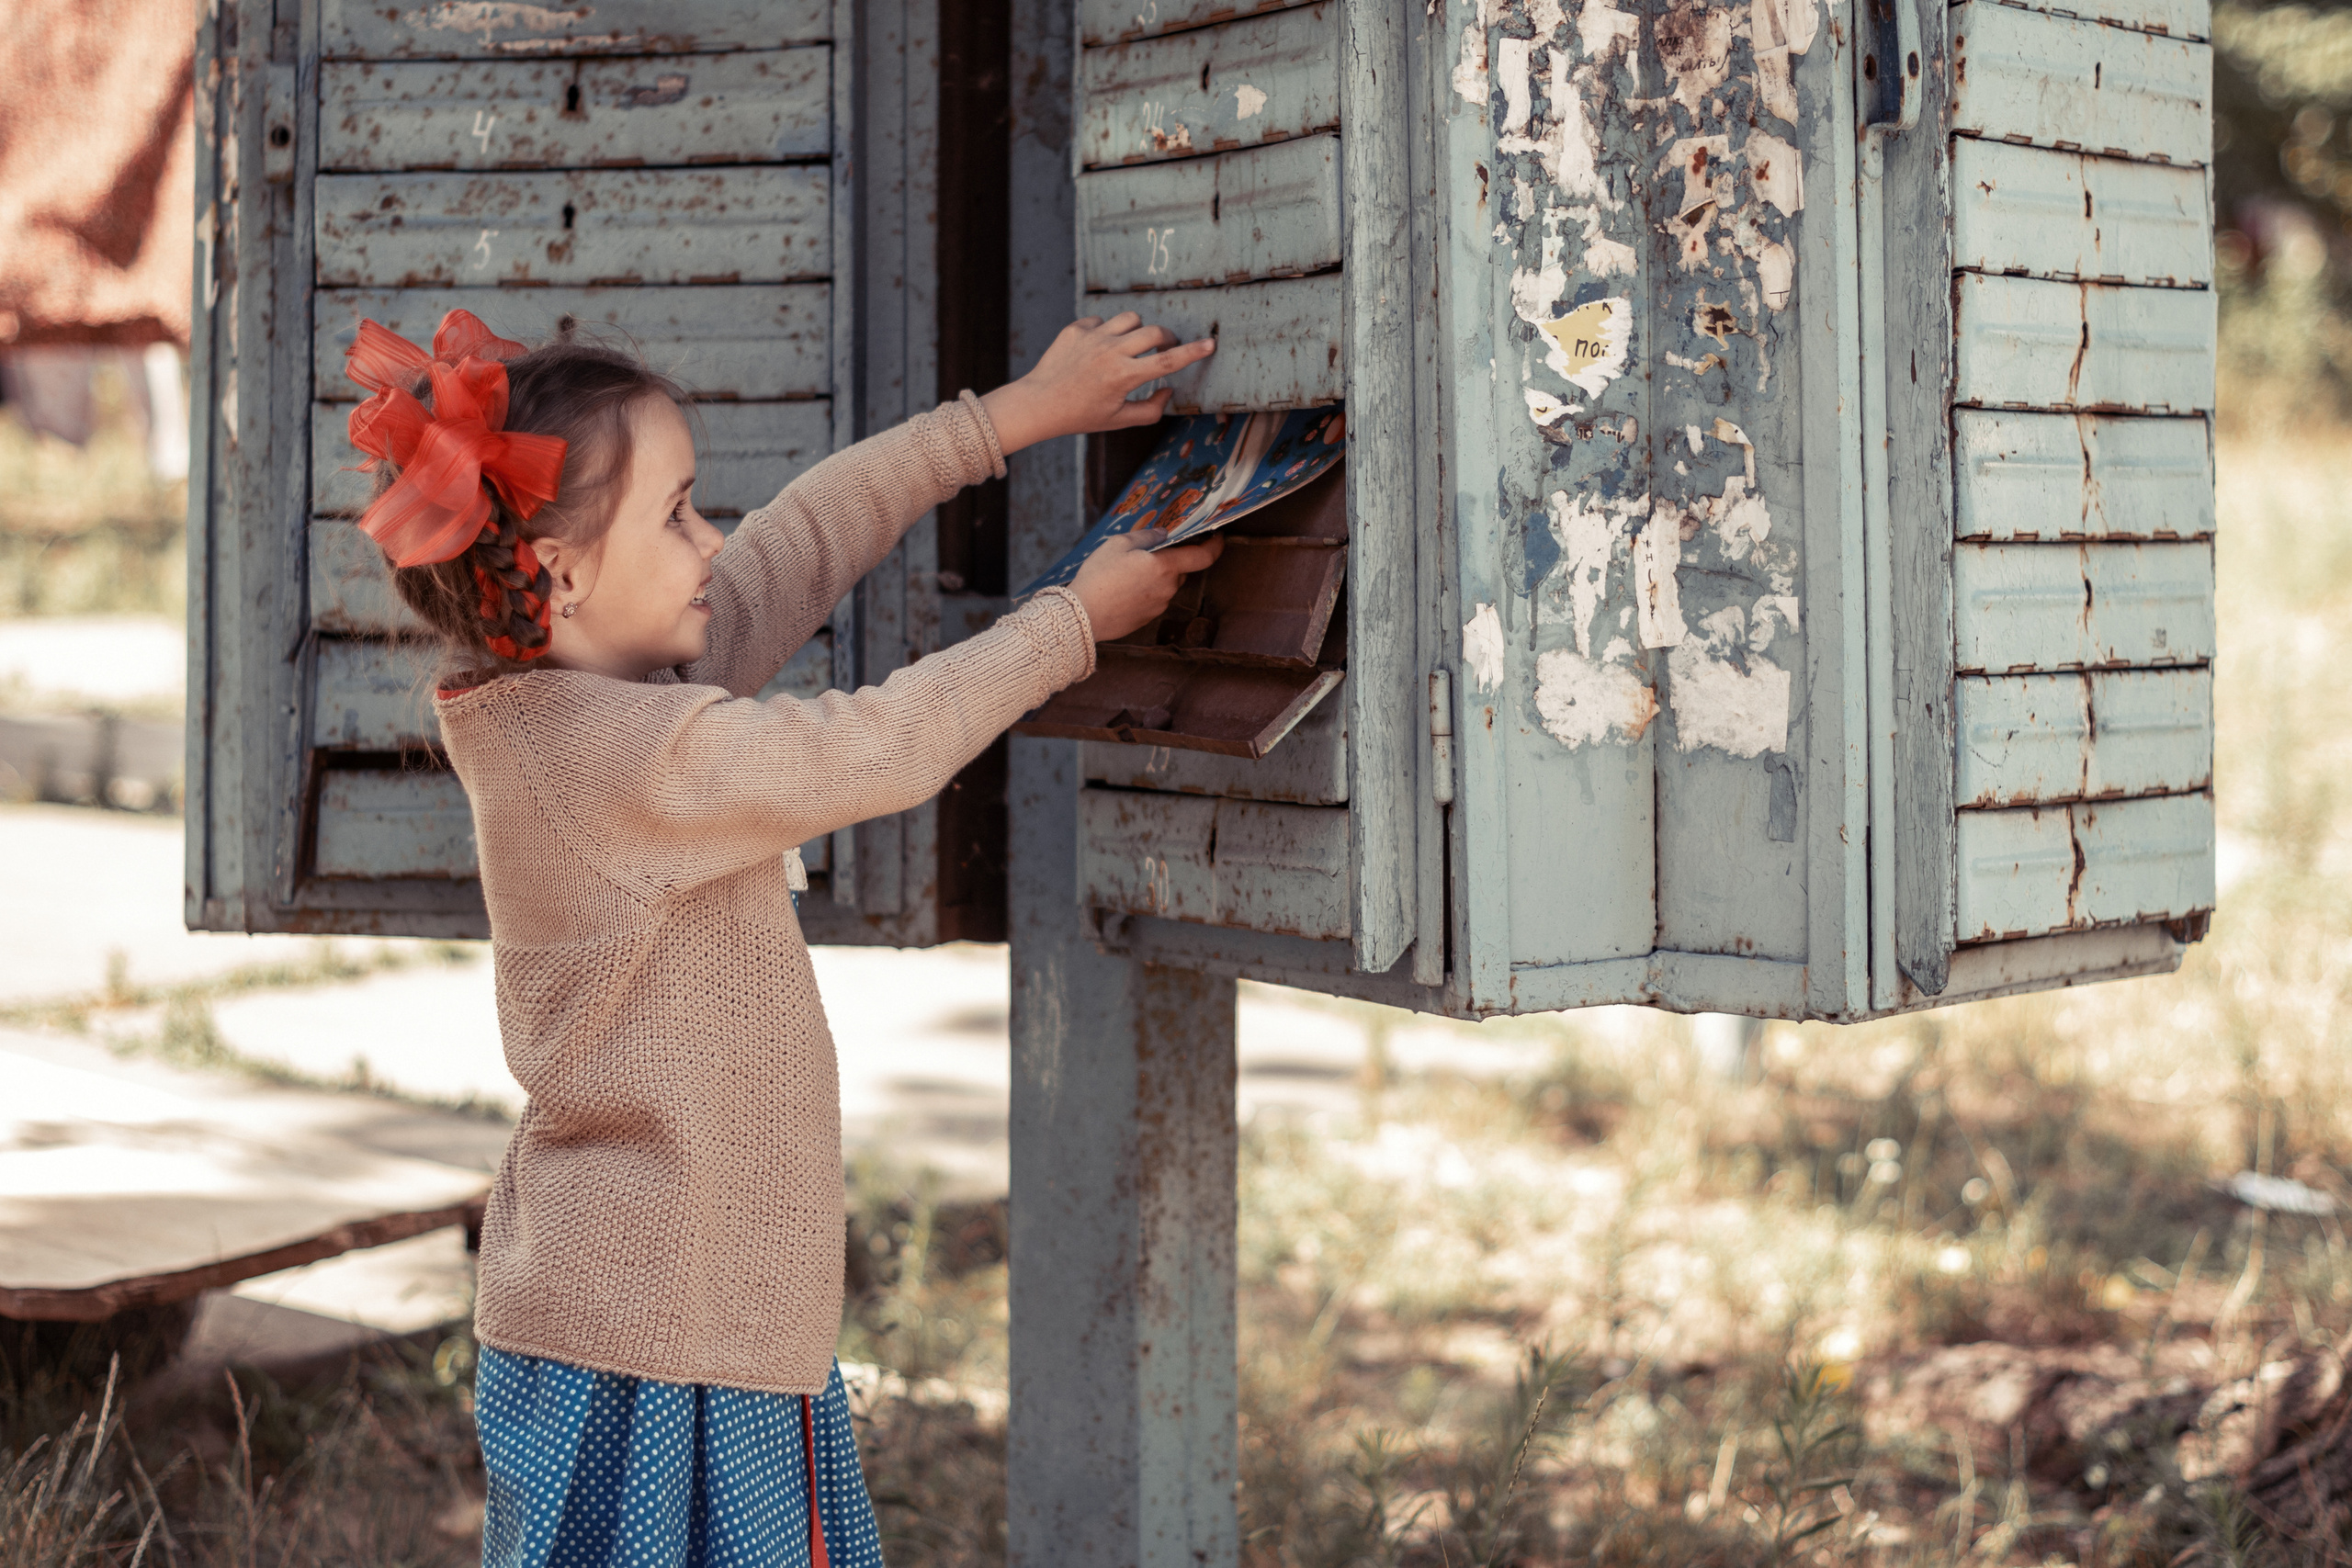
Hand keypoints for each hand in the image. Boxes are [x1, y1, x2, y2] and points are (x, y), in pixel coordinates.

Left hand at [981, 314, 1216, 455]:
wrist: (1039, 403)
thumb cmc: (1081, 415)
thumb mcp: (1119, 421)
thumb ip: (1151, 409)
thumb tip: (1168, 389)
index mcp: (1125, 377)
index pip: (1168, 361)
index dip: (1193, 351)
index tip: (1210, 343)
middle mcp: (1111, 352)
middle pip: (1154, 332)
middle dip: (1166, 338)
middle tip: (1164, 348)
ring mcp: (1093, 337)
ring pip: (1131, 319)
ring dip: (1138, 331)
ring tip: (1130, 347)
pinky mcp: (1076, 328)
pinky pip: (1102, 321)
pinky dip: (1107, 332)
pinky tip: (1097, 350)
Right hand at [1067, 530, 1224, 642]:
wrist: (1083, 616)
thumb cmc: (1099, 577)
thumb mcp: (1118, 544)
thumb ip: (1145, 536)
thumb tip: (1163, 534)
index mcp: (1165, 567)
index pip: (1204, 557)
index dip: (1215, 545)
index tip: (1217, 537)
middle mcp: (1168, 588)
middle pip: (1180, 570)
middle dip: (1170, 560)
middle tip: (1146, 552)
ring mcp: (1159, 606)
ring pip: (1166, 585)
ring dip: (1155, 576)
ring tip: (1126, 572)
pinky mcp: (1148, 618)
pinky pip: (1154, 599)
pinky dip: (1145, 591)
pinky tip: (1123, 588)